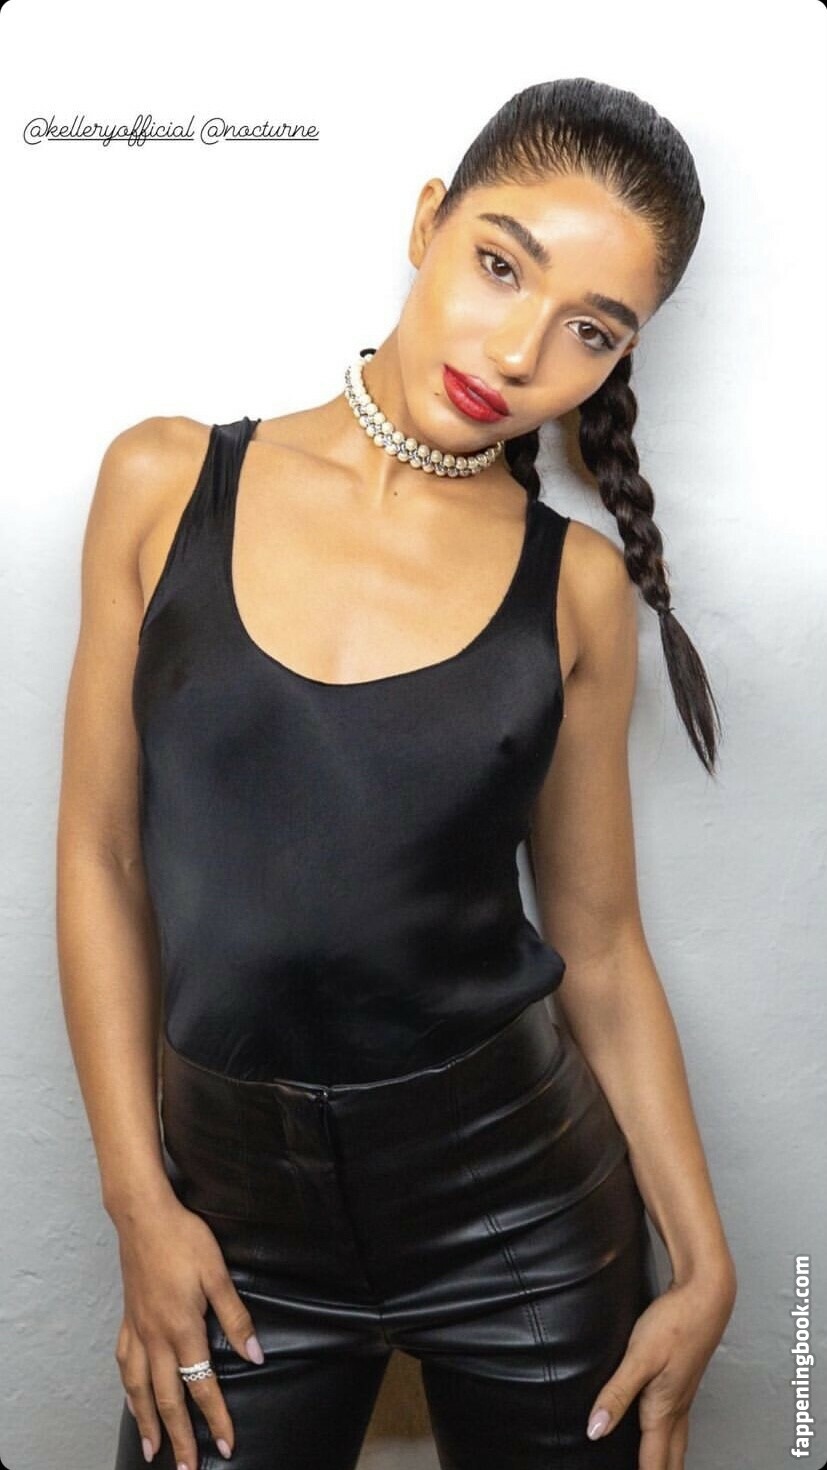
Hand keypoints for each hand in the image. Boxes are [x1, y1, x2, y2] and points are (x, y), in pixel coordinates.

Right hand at [114, 1192, 264, 1468]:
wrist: (144, 1216)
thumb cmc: (184, 1239)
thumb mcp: (218, 1274)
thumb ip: (235, 1318)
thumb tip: (255, 1355)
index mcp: (182, 1329)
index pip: (202, 1385)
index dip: (216, 1418)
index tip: (226, 1446)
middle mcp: (156, 1338)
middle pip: (167, 1399)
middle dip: (179, 1438)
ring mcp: (137, 1330)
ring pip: (138, 1389)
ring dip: (146, 1422)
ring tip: (152, 1450)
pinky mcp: (128, 1318)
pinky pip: (124, 1364)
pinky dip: (127, 1389)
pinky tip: (131, 1398)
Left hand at [584, 1266, 736, 1468]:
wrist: (707, 1294)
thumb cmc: (675, 1322)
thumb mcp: (639, 1357)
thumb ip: (616, 1393)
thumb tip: (596, 1431)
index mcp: (664, 1409)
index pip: (653, 1462)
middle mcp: (678, 1408)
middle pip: (671, 1460)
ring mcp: (684, 1395)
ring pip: (677, 1442)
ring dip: (667, 1462)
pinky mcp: (684, 1380)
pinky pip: (679, 1423)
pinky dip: (670, 1440)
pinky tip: (663, 1431)